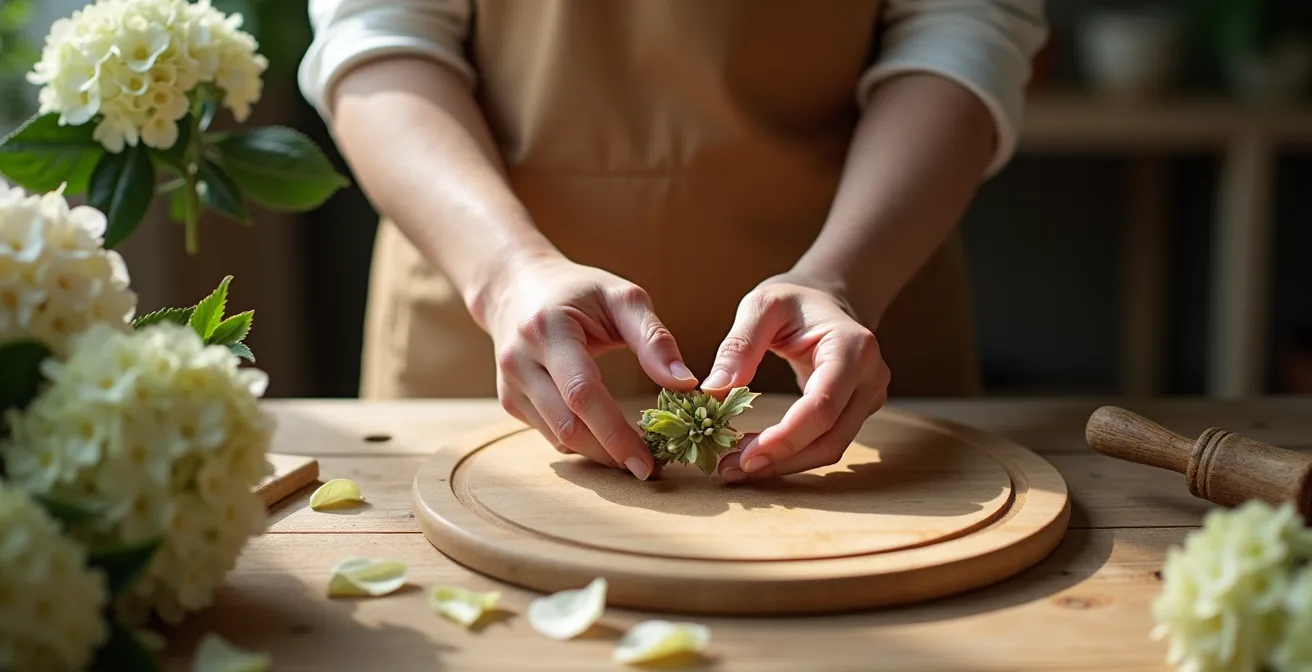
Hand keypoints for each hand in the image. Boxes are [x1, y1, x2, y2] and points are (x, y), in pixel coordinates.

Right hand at [484, 254, 698, 479]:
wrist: (516, 288)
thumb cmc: (578, 290)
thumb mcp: (621, 297)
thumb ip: (654, 339)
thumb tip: (685, 383)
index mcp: (548, 329)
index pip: (583, 393)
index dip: (617, 433)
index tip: (650, 461)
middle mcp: (520, 360)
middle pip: (568, 425)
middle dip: (611, 453)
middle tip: (651, 467)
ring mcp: (509, 385)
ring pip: (558, 438)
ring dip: (599, 454)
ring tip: (635, 455)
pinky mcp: (510, 401)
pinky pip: (551, 434)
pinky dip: (582, 443)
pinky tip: (607, 439)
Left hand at [701, 273, 889, 482]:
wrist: (827, 299)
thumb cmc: (794, 299)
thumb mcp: (762, 306)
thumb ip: (739, 345)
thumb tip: (714, 390)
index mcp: (853, 348)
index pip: (822, 406)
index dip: (786, 438)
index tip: (745, 456)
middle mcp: (871, 378)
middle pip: (830, 438)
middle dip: (780, 460)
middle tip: (730, 470)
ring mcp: (869, 398)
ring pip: (830, 449)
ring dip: (784, 465)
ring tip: (736, 468)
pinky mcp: (857, 413)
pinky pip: (826, 443)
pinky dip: (792, 455)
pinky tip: (757, 456)